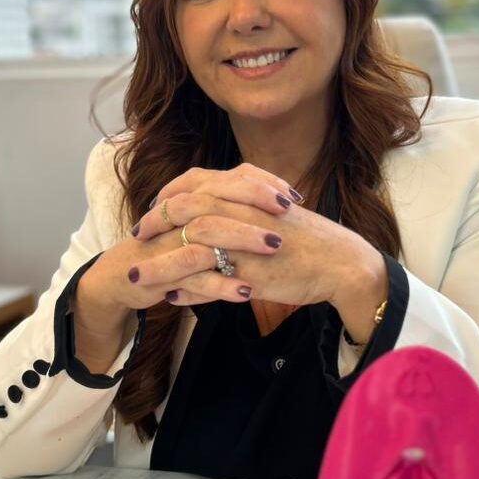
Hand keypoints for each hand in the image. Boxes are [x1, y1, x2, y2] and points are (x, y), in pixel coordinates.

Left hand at [136, 165, 386, 320]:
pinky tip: (170, 297)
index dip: (167, 194)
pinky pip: (208, 280)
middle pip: (183, 207)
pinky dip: (185, 288)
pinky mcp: (250, 272)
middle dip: (154, 221)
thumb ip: (244, 202)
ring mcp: (244, 241)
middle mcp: (242, 209)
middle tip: (137, 235)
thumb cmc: (308, 238)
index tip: (152, 207)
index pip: (194, 182)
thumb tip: (217, 205)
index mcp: (247, 191)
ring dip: (160, 261)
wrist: (341, 261)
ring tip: (138, 274)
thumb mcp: (273, 209)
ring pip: (189, 244)